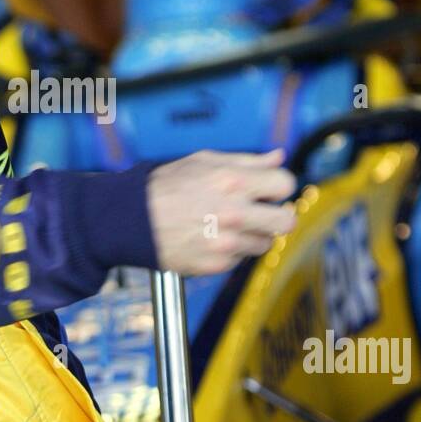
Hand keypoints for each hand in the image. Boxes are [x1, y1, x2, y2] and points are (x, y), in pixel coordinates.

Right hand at [147, 148, 296, 275]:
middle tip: (263, 213)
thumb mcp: (205, 161)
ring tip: (230, 225)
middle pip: (287, 221)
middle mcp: (234, 213)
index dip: (277, 186)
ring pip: (266, 243)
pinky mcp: (217, 264)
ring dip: (254, 234)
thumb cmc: (166, 187)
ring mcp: (227, 242)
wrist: (133, 219)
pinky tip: (213, 237)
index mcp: (234, 181)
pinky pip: (241, 259)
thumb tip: (278, 157)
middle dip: (278, 215)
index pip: (285, 184)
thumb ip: (247, 160)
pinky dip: (232, 250)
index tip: (268, 191)